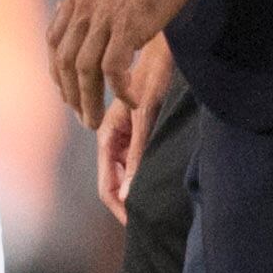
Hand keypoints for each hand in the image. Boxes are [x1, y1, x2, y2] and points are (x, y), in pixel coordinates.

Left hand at [47, 0, 196, 128]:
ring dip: (87, 100)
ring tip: (94, 120)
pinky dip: (118, 89)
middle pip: (65, 60)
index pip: (55, 39)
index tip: (66, 89)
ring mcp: (104, 16)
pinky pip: (113, 68)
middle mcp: (84, 5)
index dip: (57, 69)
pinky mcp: (128, 25)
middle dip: (69, 93)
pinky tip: (129, 99)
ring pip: (83, 70)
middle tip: (80, 114)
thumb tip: (91, 10)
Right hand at [94, 35, 172, 222]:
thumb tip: (128, 196)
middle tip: (153, 223)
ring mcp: (124, 134)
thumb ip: (137, 153)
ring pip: (126, 173)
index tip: (138, 227)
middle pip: (116, 184)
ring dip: (138, 190)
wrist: (165, 45)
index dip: (120, 210)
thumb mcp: (147, 116)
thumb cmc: (155, 74)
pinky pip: (137, 161)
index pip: (107, 188)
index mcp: (107, 136)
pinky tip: (163, 181)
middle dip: (129, 204)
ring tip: (160, 206)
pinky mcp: (138, 129)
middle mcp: (112, 138)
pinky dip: (145, 174)